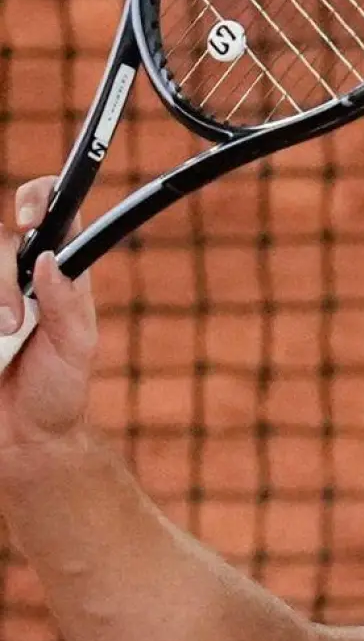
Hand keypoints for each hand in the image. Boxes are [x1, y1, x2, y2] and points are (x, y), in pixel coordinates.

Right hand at [0, 177, 97, 453]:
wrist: (22, 440)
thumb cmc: (56, 393)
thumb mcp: (75, 350)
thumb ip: (66, 305)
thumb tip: (49, 259)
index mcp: (54, 272)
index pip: (48, 212)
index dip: (37, 200)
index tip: (30, 222)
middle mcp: (14, 274)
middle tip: (11, 323)